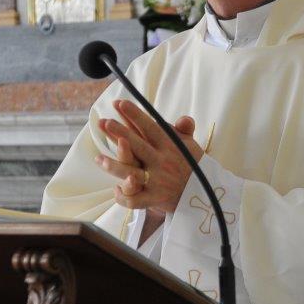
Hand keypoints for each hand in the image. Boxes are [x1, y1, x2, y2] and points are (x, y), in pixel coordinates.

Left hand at [95, 99, 202, 213]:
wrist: (203, 193)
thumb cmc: (192, 164)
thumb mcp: (190, 145)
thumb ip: (183, 130)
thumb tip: (184, 119)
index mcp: (170, 146)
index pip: (150, 127)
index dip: (135, 115)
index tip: (120, 103)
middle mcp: (162, 162)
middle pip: (138, 146)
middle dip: (121, 133)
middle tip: (105, 122)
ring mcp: (157, 181)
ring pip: (132, 173)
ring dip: (115, 166)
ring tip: (99, 159)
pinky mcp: (154, 198)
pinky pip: (135, 200)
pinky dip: (124, 195)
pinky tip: (116, 188)